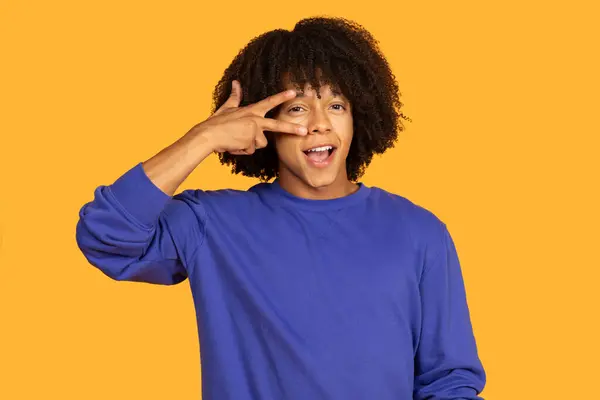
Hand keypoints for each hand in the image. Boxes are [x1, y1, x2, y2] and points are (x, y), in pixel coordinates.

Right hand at [192, 80, 307, 154]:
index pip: (269, 102)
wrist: (209, 135)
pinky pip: (250, 150)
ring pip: (260, 143)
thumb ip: (235, 97)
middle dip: (292, 128)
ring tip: (236, 140)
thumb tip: (235, 82)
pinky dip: (242, 150)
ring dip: (249, 145)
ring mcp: (254, 131)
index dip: (281, 97)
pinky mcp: (251, 141)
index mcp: (251, 111)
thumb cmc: (216, 123)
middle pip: (277, 125)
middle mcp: (255, 119)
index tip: (293, 93)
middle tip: (304, 131)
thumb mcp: (227, 107)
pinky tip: (234, 145)